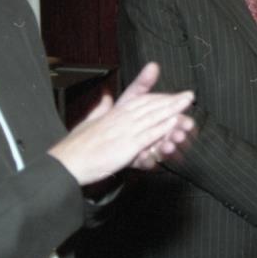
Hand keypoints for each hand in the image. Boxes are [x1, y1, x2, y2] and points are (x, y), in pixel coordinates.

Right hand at [48, 63, 194, 184]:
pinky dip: (160, 128)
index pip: (140, 101)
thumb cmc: (75, 146)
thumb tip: (106, 98)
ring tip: (187, 104)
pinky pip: (146, 135)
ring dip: (171, 110)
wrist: (67, 162)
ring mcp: (123, 131)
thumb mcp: (88, 122)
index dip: (159, 98)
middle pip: (150, 106)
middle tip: (189, 96)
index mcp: (113, 114)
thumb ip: (101, 109)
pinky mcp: (125, 146)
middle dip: (171, 101)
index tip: (172, 95)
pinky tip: (173, 122)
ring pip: (152, 117)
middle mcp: (120, 119)